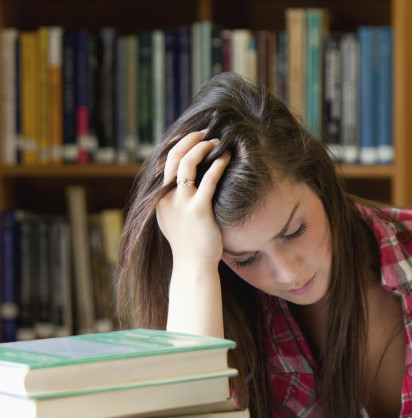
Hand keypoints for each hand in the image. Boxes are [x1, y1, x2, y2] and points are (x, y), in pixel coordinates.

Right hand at [156, 131, 230, 269]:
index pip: (166, 162)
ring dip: (202, 148)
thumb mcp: (175, 221)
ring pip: (187, 164)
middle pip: (174, 157)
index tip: (193, 137)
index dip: (179, 145)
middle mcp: (167, 197)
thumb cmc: (190, 245)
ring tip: (217, 142)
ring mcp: (181, 203)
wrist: (193, 267)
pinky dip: (217, 166)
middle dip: (190, 140)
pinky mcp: (198, 210)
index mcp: (160, 199)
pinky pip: (208, 181)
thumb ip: (175, 203)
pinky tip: (226, 159)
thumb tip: (185, 187)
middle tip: (206, 132)